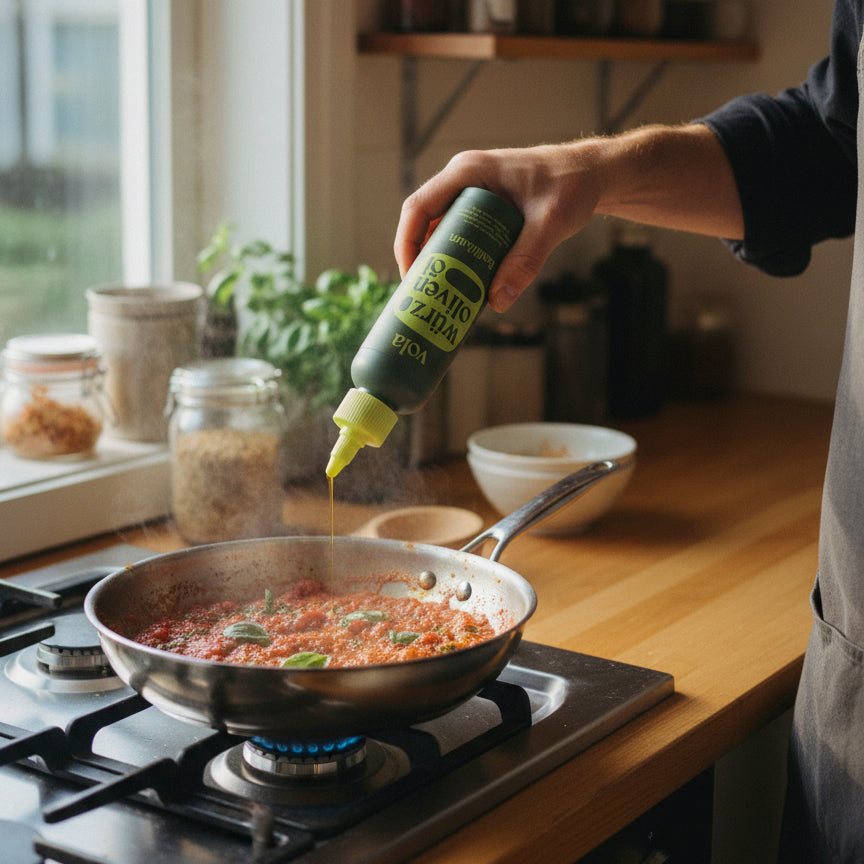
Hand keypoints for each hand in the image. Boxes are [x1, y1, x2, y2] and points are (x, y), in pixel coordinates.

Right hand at [394, 143, 601, 311]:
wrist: (591, 174)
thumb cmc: (571, 186)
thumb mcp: (550, 224)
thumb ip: (525, 260)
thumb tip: (497, 302)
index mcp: (468, 172)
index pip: (418, 206)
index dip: (406, 242)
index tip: (410, 276)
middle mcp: (464, 180)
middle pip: (423, 222)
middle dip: (419, 259)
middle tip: (423, 295)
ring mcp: (472, 193)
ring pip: (440, 230)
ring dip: (437, 262)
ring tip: (439, 295)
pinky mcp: (483, 208)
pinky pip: (458, 234)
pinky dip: (456, 259)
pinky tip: (462, 284)